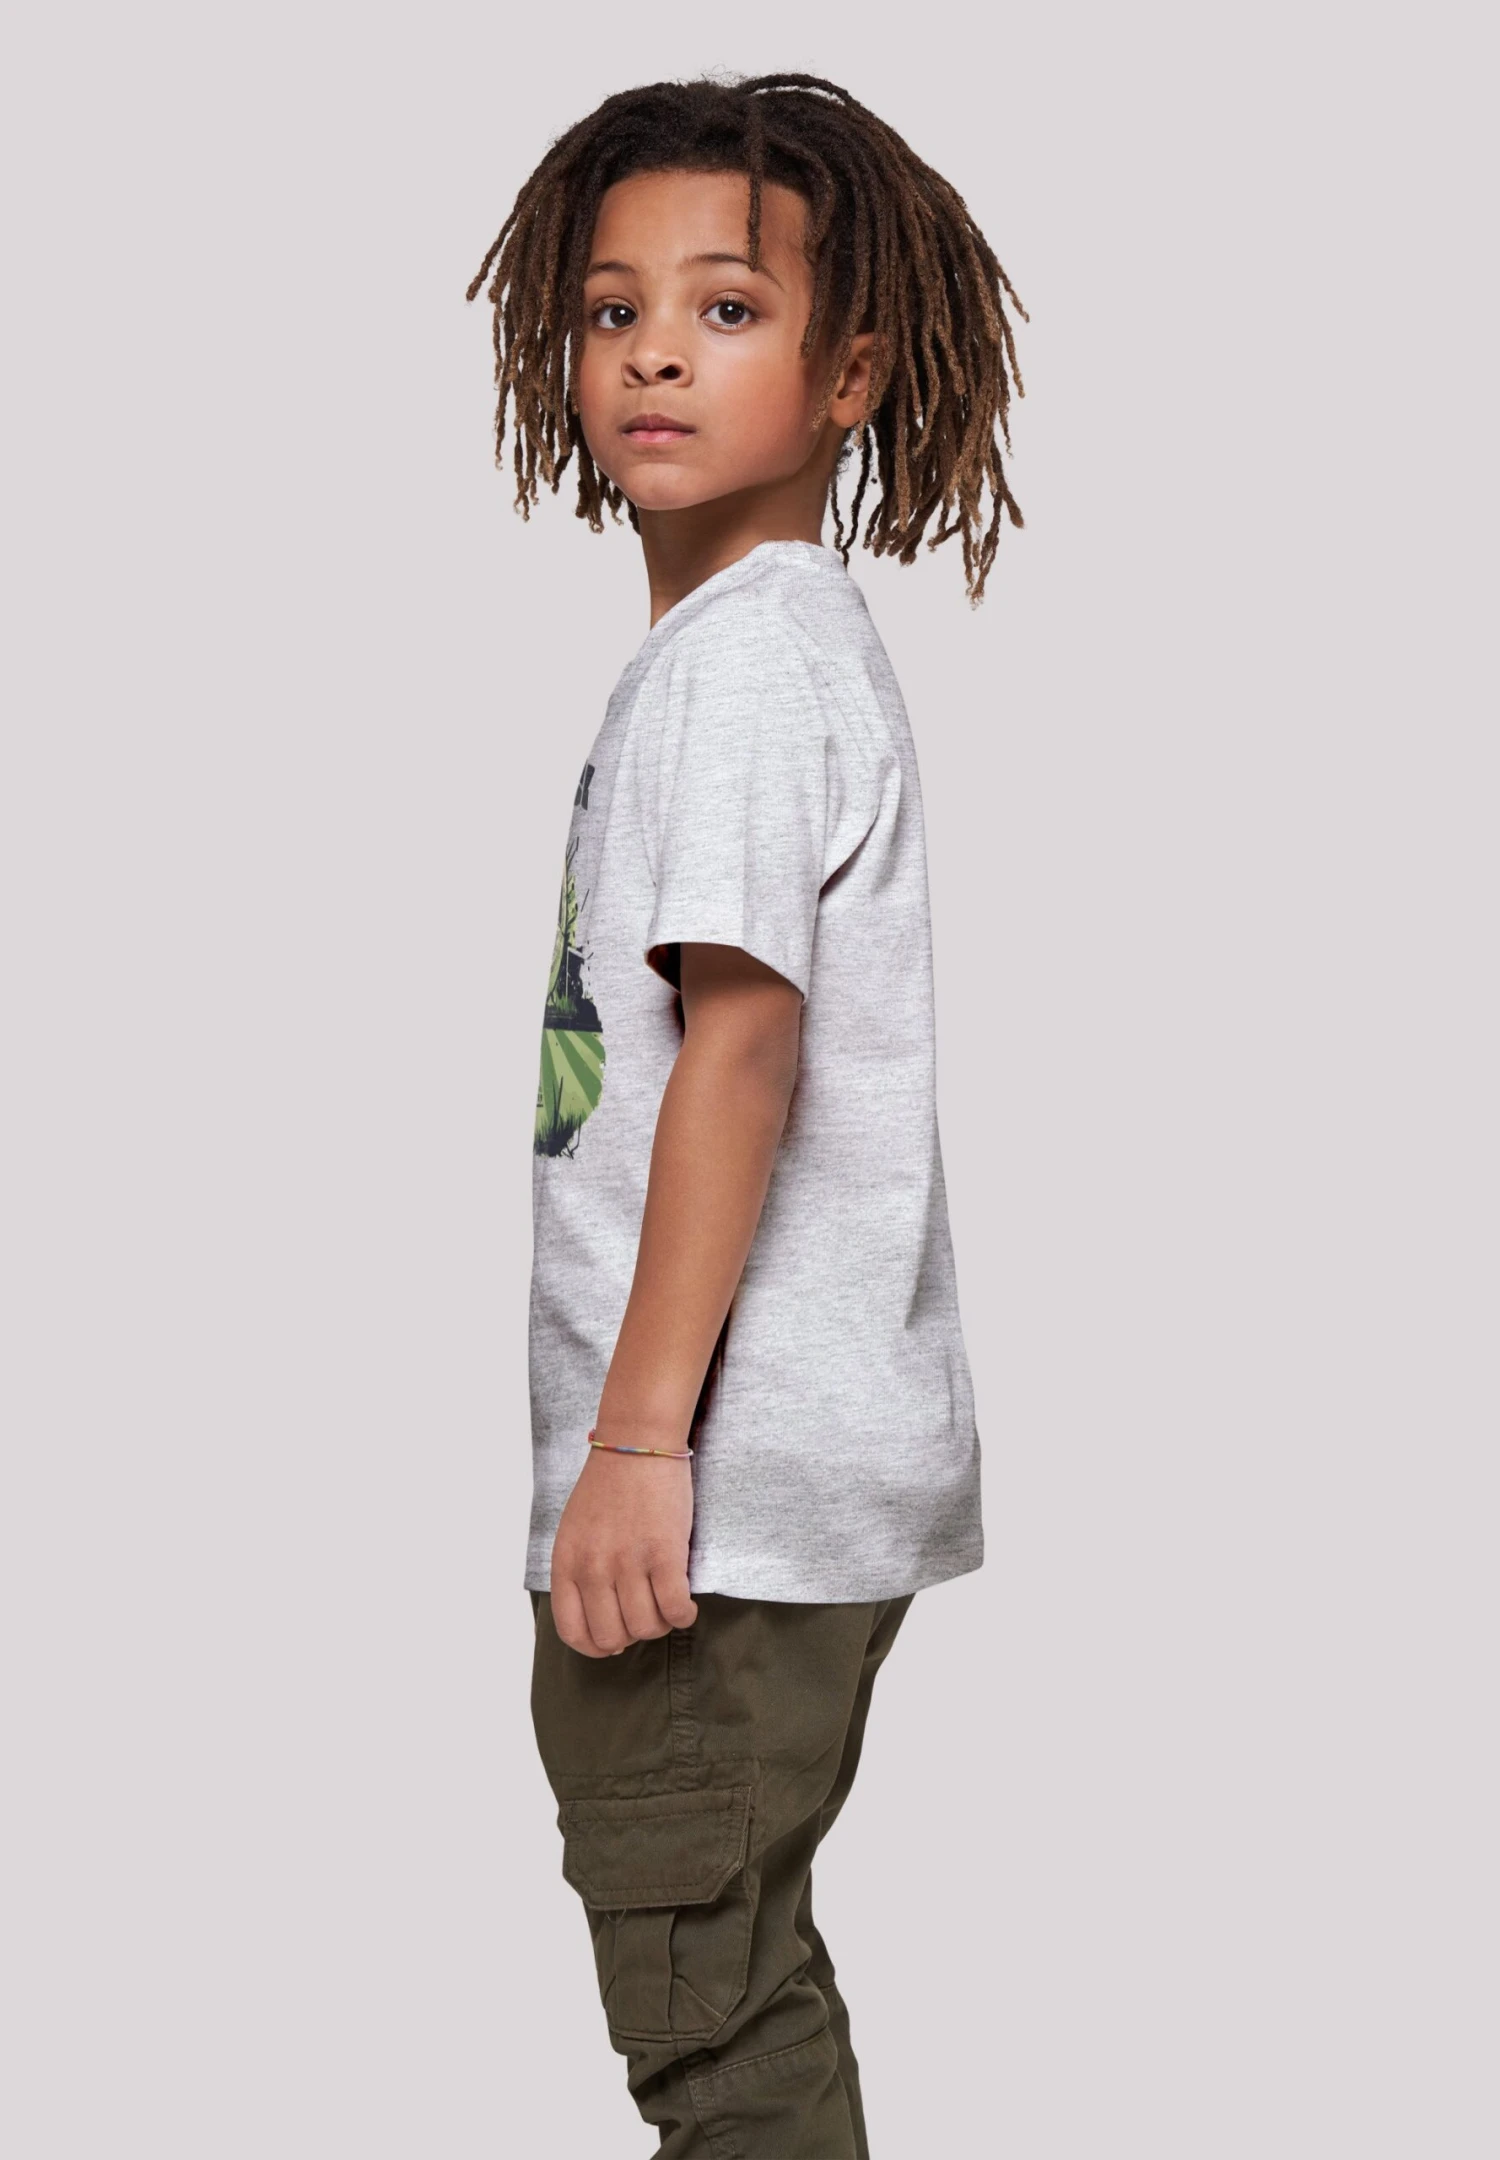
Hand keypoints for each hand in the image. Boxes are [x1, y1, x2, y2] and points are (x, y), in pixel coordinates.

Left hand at [549, 1447, 698, 1656]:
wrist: (637, 1443)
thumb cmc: (608, 1487)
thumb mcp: (574, 1533)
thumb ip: (580, 1574)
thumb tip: (602, 1624)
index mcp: (566, 1564)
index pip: (573, 1632)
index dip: (596, 1646)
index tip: (613, 1641)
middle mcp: (593, 1568)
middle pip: (613, 1637)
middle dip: (632, 1635)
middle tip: (644, 1615)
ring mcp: (628, 1562)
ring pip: (647, 1627)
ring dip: (660, 1624)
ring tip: (666, 1604)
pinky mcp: (664, 1553)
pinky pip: (675, 1608)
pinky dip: (684, 1615)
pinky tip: (686, 1604)